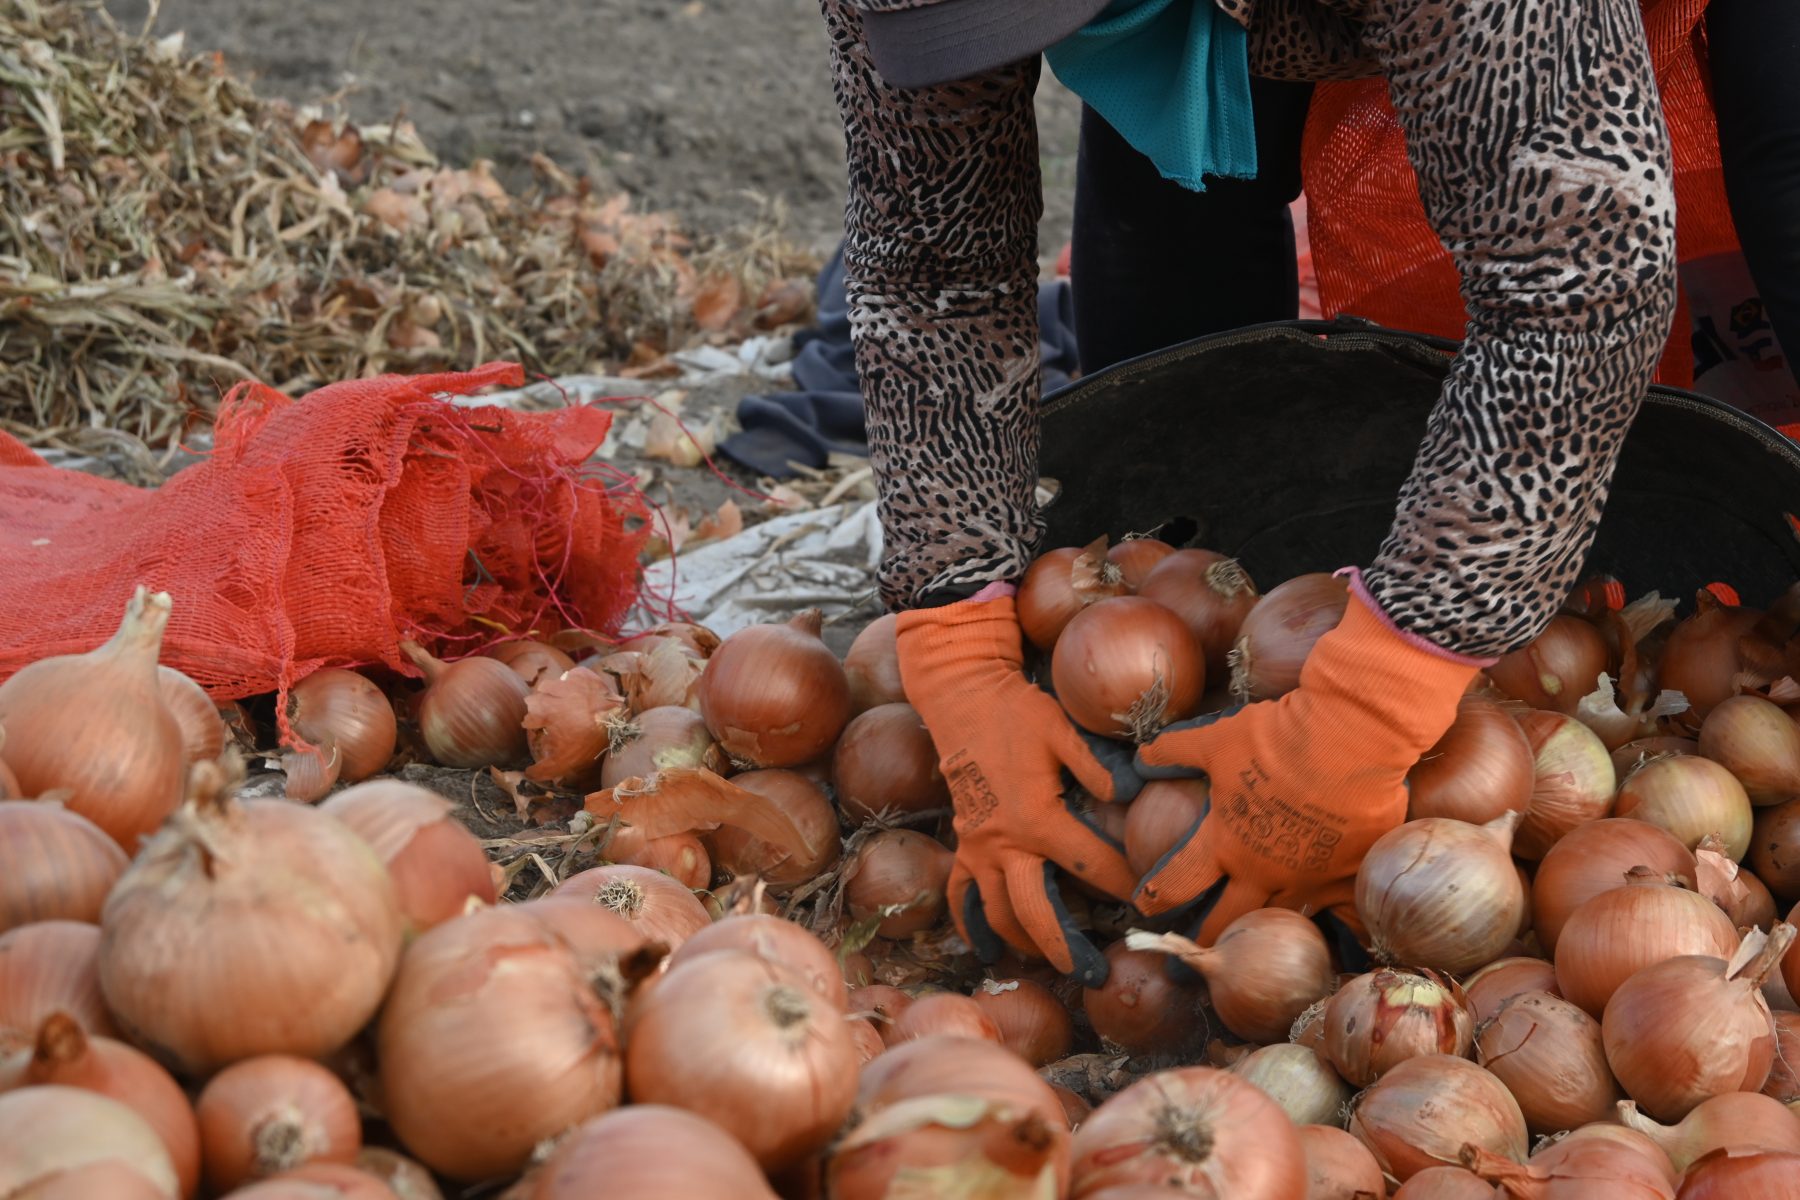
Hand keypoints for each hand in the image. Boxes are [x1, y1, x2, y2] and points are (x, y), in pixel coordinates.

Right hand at [897, 587, 1139, 983]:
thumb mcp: (1063, 731)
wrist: (962, 697)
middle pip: (1036, 913)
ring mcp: (977, 848)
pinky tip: (989, 950)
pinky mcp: (962, 845)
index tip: (1147, 902)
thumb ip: (1098, 768)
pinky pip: (961, 897)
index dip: (1122, 887)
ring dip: (1024, 944)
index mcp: (1037, 818)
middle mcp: (1004, 843)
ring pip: (997, 915)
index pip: (1091, 866)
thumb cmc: (1018, 712)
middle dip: (1067, 948)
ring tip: (1052, 963)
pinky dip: (973, 927)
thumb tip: (1131, 794)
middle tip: (1096, 976)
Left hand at [1132, 577, 1484, 943]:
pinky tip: (1337, 950)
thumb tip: (1140, 757)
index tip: (1145, 906)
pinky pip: (1343, 923)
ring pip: (1279, 927)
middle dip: (1201, 941)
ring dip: (1263, 939)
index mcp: (1223, 844)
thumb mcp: (1215, 739)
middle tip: (1189, 955)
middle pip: (1223, 924)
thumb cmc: (1277, 737)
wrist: (1351, 736)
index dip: (1155, 897)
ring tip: (1256, 956)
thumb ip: (1175, 751)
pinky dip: (1337, 935)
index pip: (1176, 883)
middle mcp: (1261, 874)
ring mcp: (1307, 882)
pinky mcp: (1350, 880)